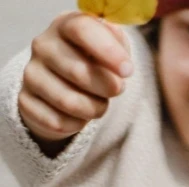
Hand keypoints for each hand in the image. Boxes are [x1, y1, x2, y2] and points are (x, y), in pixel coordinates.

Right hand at [19, 11, 131, 147]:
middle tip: (116, 89)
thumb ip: (120, 47)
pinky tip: (79, 114)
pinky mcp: (26, 101)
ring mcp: (31, 73)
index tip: (128, 71)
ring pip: (69, 102)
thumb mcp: (113, 46)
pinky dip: (77, 124)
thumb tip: (122, 67)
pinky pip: (58, 122)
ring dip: (95, 108)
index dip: (108, 51)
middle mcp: (43, 46)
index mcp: (65, 25)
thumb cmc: (96, 60)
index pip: (82, 30)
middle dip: (108, 88)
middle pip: (79, 72)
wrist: (68, 81)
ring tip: (98, 102)